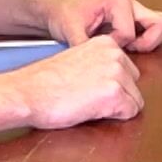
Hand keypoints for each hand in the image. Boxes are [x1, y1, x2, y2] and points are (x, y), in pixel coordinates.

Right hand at [15, 36, 144, 127]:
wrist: (27, 92)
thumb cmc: (44, 81)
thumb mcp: (78, 60)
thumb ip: (99, 65)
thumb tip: (111, 79)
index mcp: (106, 44)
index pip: (127, 71)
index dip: (110, 85)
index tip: (90, 87)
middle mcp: (115, 54)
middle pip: (134, 86)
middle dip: (117, 96)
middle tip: (88, 98)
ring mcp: (117, 73)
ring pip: (134, 100)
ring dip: (115, 107)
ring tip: (87, 103)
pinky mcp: (115, 94)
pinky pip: (130, 113)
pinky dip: (114, 118)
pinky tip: (91, 111)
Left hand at [45, 0, 161, 51]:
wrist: (61, 12)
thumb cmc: (66, 16)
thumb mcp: (70, 29)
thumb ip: (82, 44)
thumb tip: (90, 62)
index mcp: (117, 2)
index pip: (129, 32)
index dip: (116, 45)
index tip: (101, 44)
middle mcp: (131, 4)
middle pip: (161, 23)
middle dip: (148, 42)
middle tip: (129, 49)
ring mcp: (136, 12)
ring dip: (150, 42)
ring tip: (130, 48)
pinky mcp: (136, 21)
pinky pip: (154, 30)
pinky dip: (147, 42)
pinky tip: (128, 47)